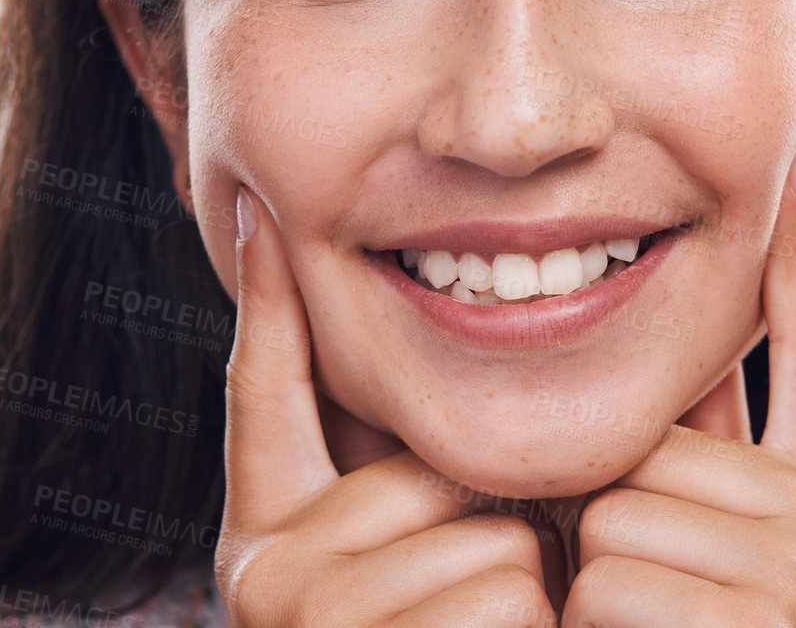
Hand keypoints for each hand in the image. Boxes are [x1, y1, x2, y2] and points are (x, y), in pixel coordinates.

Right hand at [215, 187, 557, 626]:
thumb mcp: (447, 563)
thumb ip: (444, 479)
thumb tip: (488, 334)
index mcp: (269, 541)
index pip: (264, 393)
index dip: (267, 299)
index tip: (258, 210)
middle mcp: (264, 569)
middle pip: (435, 456)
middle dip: (500, 519)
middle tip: (499, 600)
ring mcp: (299, 606)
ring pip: (486, 527)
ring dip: (529, 584)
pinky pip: (505, 583)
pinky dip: (537, 624)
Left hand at [564, 141, 795, 626]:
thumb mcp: (752, 559)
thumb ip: (722, 460)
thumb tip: (704, 337)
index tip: (790, 174)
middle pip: (658, 449)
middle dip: (623, 520)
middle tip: (656, 601)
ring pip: (623, 516)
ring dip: (600, 586)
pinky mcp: (775, 613)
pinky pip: (611, 581)